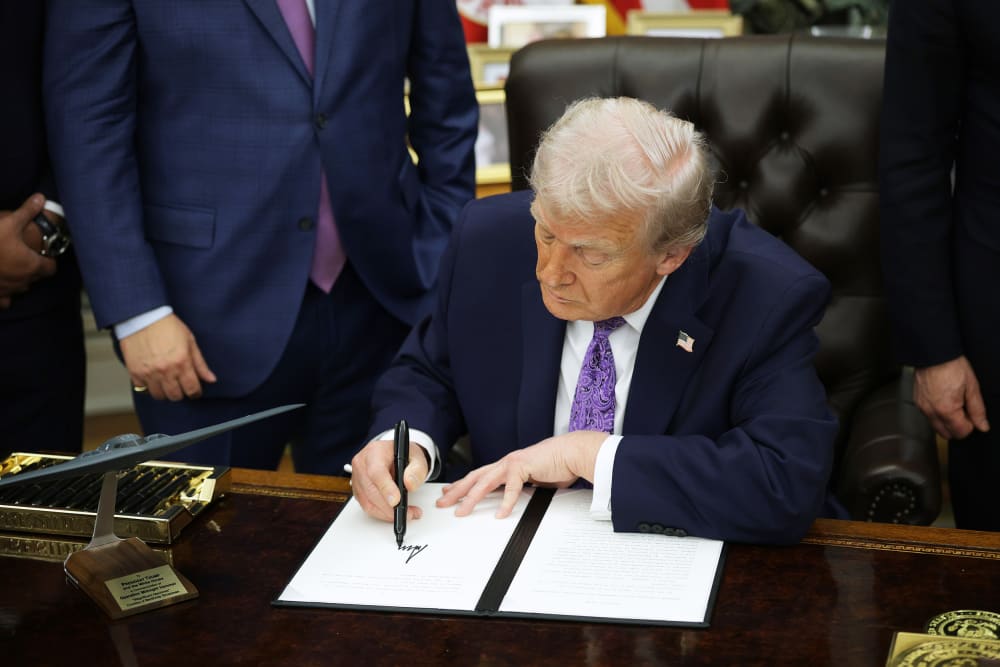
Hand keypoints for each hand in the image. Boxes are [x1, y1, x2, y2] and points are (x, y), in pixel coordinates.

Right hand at [0, 194, 56, 307]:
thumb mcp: (9, 222)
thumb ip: (27, 211)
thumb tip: (41, 198)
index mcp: (32, 266)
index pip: (51, 268)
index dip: (49, 260)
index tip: (43, 252)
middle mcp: (24, 282)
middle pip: (37, 277)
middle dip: (34, 267)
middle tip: (26, 255)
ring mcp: (8, 292)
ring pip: (21, 288)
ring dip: (20, 279)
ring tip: (12, 266)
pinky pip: (5, 300)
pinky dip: (5, 293)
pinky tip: (1, 282)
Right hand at [119, 313, 216, 400]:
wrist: (143, 317)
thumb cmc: (167, 326)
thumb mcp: (190, 342)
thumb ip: (200, 363)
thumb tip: (211, 379)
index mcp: (182, 362)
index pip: (192, 389)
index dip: (195, 392)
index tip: (195, 391)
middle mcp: (165, 370)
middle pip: (175, 396)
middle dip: (181, 393)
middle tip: (180, 385)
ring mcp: (149, 373)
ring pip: (159, 395)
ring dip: (165, 392)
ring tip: (167, 382)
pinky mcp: (135, 372)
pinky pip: (143, 389)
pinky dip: (148, 386)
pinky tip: (153, 378)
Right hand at [351, 438, 427, 521]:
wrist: (395, 456)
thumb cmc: (404, 455)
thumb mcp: (417, 458)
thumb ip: (417, 470)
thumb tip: (410, 484)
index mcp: (375, 451)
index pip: (376, 471)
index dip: (386, 488)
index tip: (397, 500)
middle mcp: (362, 463)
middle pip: (371, 490)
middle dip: (390, 506)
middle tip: (409, 512)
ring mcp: (357, 478)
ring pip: (368, 502)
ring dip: (387, 513)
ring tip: (407, 513)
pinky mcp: (358, 490)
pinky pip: (367, 507)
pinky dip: (382, 513)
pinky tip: (395, 512)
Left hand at [437, 430, 605, 518]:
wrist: (573, 452)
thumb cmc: (559, 464)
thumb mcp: (536, 480)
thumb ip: (525, 488)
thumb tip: (521, 500)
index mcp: (508, 464)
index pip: (480, 475)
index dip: (463, 484)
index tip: (450, 491)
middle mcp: (507, 462)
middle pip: (475, 477)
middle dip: (457, 491)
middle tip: (443, 502)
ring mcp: (513, 463)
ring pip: (485, 482)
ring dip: (471, 497)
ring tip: (462, 511)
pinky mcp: (523, 467)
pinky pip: (511, 488)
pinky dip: (505, 503)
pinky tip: (500, 515)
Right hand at [914, 355, 989, 439]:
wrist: (933, 354)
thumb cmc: (951, 366)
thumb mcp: (972, 387)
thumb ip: (977, 410)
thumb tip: (982, 425)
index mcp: (946, 410)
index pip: (961, 432)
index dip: (970, 425)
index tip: (972, 414)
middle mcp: (931, 412)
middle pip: (947, 434)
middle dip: (958, 427)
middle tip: (964, 411)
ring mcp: (922, 407)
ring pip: (936, 426)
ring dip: (947, 421)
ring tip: (953, 403)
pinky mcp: (917, 402)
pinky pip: (929, 416)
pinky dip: (937, 413)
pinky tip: (943, 399)